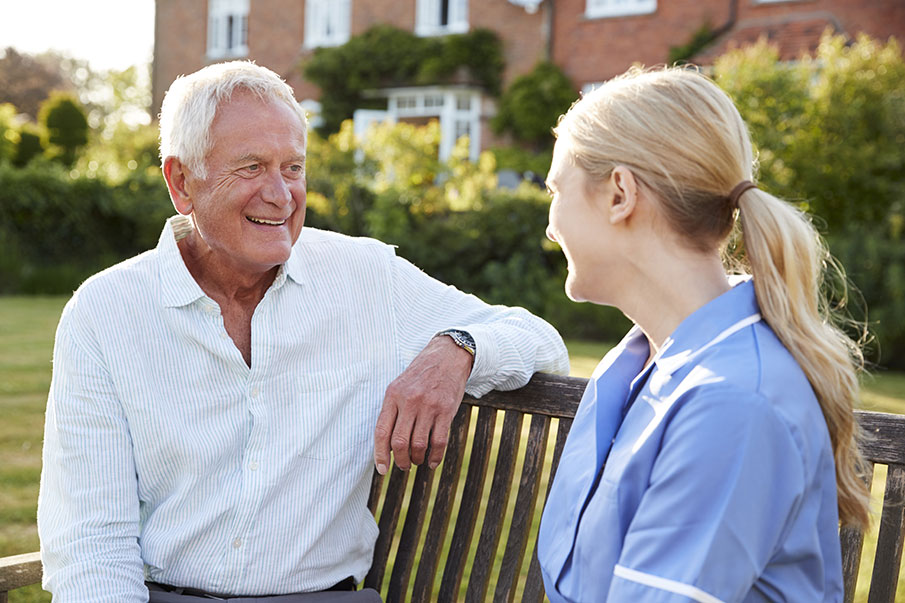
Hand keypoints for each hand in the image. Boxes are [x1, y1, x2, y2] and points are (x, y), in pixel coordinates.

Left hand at [374, 335, 473, 473]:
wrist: (447, 357)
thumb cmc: (421, 375)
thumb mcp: (399, 386)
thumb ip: (392, 411)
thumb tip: (387, 445)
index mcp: (393, 395)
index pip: (381, 431)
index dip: (380, 454)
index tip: (382, 469)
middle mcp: (409, 401)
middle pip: (399, 442)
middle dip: (401, 460)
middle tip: (404, 466)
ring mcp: (428, 406)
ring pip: (419, 445)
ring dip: (417, 459)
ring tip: (418, 460)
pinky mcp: (446, 411)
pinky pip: (439, 441)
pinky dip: (435, 457)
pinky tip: (432, 461)